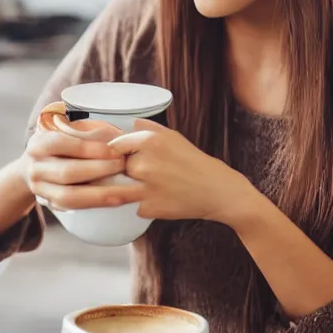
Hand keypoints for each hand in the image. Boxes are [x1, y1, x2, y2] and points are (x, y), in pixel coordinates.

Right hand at [22, 129, 143, 210]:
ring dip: (100, 194)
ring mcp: (41, 190)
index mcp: (38, 145)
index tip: (115, 151)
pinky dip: (98, 204)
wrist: (44, 165)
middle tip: (123, 166)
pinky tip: (118, 200)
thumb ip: (92, 135)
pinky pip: (75, 208)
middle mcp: (35, 168)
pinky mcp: (52, 205)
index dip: (89, 148)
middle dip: (98, 170)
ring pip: (69, 197)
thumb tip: (119, 139)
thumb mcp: (72, 132)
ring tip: (126, 189)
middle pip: (66, 172)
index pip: (60, 144)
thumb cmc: (65, 145)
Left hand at [109, 120, 253, 223]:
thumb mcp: (175, 138)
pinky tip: (157, 200)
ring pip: (119, 187)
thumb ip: (150, 129)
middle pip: (117, 166)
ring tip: (142, 188)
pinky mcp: (149, 207)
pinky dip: (141, 204)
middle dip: (125, 170)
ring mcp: (145, 187)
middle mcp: (145, 163)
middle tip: (142, 174)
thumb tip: (131, 124)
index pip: (115, 145)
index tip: (121, 157)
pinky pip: (132, 204)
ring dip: (127, 188)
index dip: (117, 152)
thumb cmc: (197, 164)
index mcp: (151, 141)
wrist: (217, 191)